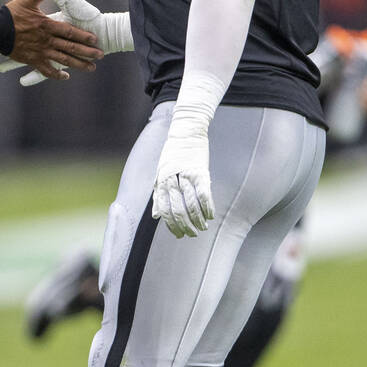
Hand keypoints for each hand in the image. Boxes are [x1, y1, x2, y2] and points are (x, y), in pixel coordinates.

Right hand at [0, 0, 128, 85]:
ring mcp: (40, 52)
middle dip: (87, 52)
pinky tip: (65, 76)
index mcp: (47, 26)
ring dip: (78, 64)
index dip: (83, 36)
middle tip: (100, 55)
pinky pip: (46, 70)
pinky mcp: (33, 60)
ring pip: (63, 60)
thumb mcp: (27, 0)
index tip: (95, 40)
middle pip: (70, 48)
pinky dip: (56, 74)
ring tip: (91, 68)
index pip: (70, 32)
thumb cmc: (11, 15)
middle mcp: (47, 41)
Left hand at [152, 114, 214, 237]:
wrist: (186, 131)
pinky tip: (210, 215)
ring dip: (198, 220)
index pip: (164, 210)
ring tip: (203, 228)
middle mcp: (172, 181)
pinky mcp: (201, 171)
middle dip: (185, 226)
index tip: (178, 235)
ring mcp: (186, 176)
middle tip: (192, 234)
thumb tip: (155, 215)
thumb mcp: (160, 173)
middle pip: (178, 210)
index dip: (171, 226)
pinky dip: (208, 207)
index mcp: (161, 182)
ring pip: (191, 205)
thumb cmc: (173, 153)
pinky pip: (204, 194)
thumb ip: (158, 194)